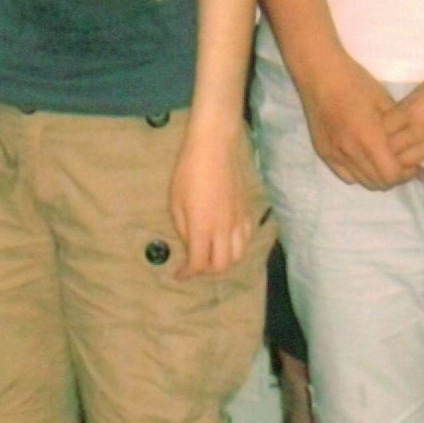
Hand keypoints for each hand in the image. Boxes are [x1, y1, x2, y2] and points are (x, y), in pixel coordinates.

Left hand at [166, 119, 258, 276]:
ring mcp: (238, 221)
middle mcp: (223, 229)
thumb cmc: (189, 171)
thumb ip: (183, 228)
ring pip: (238, 256)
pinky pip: (247, 239)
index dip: (187, 273)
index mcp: (202, 227)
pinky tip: (227, 240)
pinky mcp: (247, 211)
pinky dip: (237, 247)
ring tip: (212, 254)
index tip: (179, 273)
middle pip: (221, 266)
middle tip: (195, 264)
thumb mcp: (175, 201)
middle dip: (206, 271)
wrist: (214, 148)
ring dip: (224, 261)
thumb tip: (190, 244)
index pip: (199, 263)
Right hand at [293, 52, 415, 191]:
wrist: (320, 74)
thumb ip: (397, 130)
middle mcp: (349, 150)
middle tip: (399, 163)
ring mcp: (334, 153)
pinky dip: (358, 173)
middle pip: (378, 183)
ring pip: (362, 182)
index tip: (411, 163)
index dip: (406, 174)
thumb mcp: (384, 102)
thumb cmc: (355, 83)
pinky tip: (363, 158)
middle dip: (394, 177)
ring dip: (376, 176)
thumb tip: (411, 148)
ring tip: (382, 160)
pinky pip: (346, 175)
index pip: (391, 175)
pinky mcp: (323, 152)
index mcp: (368, 137)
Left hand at [381, 53, 423, 184]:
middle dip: (388, 151)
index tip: (382, 136)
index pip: (380, 130)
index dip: (379, 135)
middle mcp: (421, 126)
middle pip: (390, 149)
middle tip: (392, 153)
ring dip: (405, 164)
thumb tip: (396, 123)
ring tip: (407, 162)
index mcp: (410, 107)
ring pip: (407, 164)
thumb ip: (409, 106)